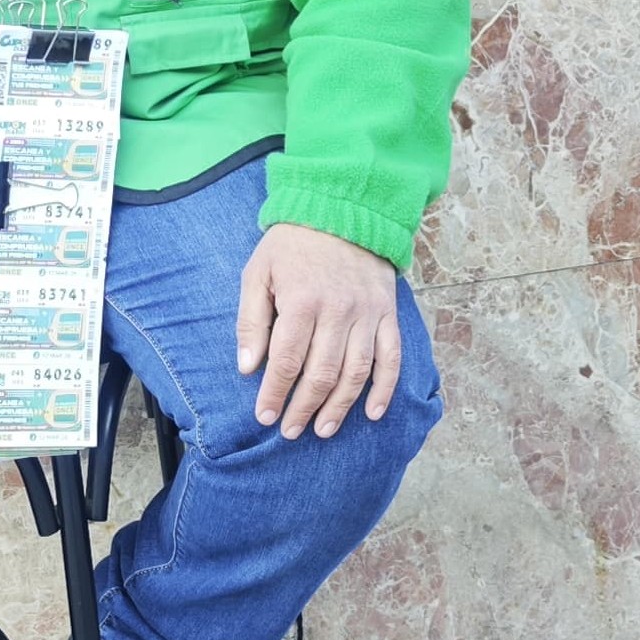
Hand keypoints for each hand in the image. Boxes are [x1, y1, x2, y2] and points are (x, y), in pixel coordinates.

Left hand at [236, 224, 402, 438]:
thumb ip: (252, 321)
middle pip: (321, 373)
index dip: (275, 393)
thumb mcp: (257, 273)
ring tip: (323, 429)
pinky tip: (372, 413)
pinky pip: (391, 357)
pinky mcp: (387, 313)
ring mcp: (367, 314)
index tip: (264, 416)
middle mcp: (338, 312)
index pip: (287, 361)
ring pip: (356, 372)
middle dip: (303, 408)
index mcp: (302, 302)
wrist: (342, 208)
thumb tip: (248, 368)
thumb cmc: (292, 245)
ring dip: (339, 407)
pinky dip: (384, 389)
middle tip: (290, 431)